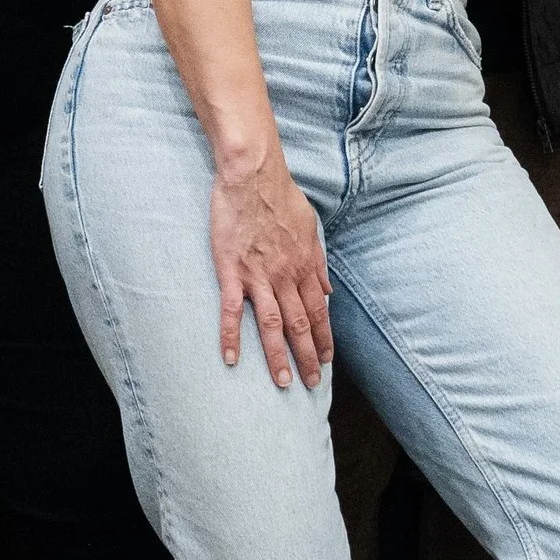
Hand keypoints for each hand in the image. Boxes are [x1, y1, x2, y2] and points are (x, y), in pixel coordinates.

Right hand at [210, 151, 334, 388]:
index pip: (318, 312)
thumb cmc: (281, 197)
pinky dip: (231, 336)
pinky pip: (232, 310)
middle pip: (300, 325)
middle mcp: (286, 276)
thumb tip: (328, 291)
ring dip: (278, 356)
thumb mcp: (311, 229)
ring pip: (272, 324)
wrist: (253, 175)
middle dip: (308, 357)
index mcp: (305, 267)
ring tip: (283, 382)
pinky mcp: (232, 271)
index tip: (327, 360)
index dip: (324, 338)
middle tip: (311, 384)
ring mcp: (259, 276)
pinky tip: (231, 359)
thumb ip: (318, 263)